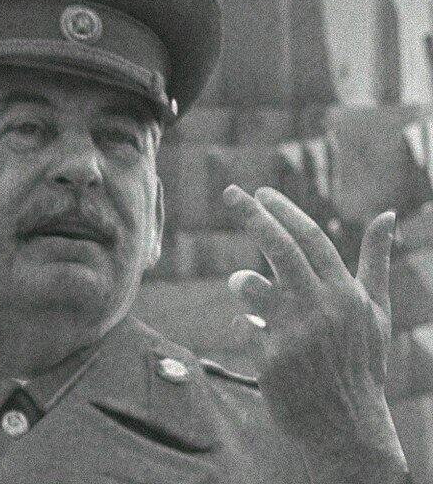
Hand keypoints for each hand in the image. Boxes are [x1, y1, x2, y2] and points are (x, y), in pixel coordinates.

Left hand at [223, 185, 407, 482]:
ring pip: (249, 285)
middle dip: (252, 216)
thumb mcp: (376, 312)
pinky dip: (248, 327)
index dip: (284, 211)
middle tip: (230, 192)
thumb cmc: (360, 362)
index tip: (260, 192)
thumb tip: (388, 213)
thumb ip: (375, 260)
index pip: (311, 239)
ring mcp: (294, 334)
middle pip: (279, 248)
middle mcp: (321, 309)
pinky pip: (242, 325)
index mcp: (347, 294)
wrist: (346, 425)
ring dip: (242, 282)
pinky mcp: (270, 360)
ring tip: (250, 293)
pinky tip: (266, 343)